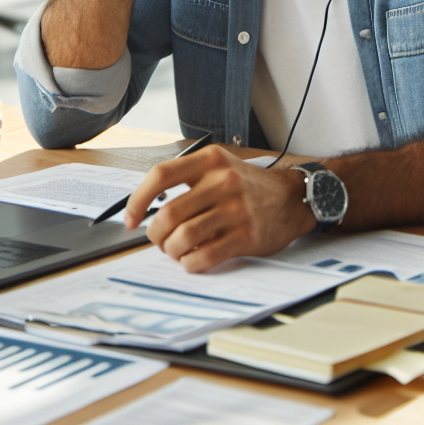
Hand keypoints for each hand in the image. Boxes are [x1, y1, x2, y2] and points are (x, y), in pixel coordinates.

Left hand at [124, 146, 316, 271]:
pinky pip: (204, 256)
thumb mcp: (220, 167)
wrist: (293, 198)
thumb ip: (188, 181)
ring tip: (176, 250)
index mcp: (210, 161)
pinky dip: (190, 263)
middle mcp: (222, 181)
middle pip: (168, 214)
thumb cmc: (249, 186)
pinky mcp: (246, 236)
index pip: (161, 175)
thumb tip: (148, 208)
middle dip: (155, 234)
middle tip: (159, 240)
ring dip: (172, 251)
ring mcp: (235, 209)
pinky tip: (192, 259)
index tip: (131, 218)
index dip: (138, 199)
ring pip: (183, 237)